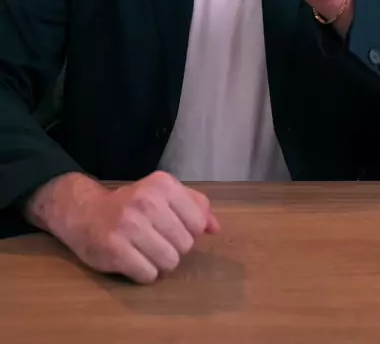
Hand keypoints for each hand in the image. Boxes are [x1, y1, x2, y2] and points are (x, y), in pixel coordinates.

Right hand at [27, 171, 219, 283]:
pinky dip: (143, 273)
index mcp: (163, 184)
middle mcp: (147, 201)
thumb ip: (193, 205)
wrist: (84, 211)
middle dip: (174, 248)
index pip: (197, 223)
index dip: (188, 231)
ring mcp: (130, 226)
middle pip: (185, 245)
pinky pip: (148, 276)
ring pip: (169, 263)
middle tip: (155, 239)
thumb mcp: (162, 193)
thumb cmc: (130, 203)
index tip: (171, 227)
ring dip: (159, 263)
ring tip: (145, 250)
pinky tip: (132, 259)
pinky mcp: (115, 249)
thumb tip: (215, 228)